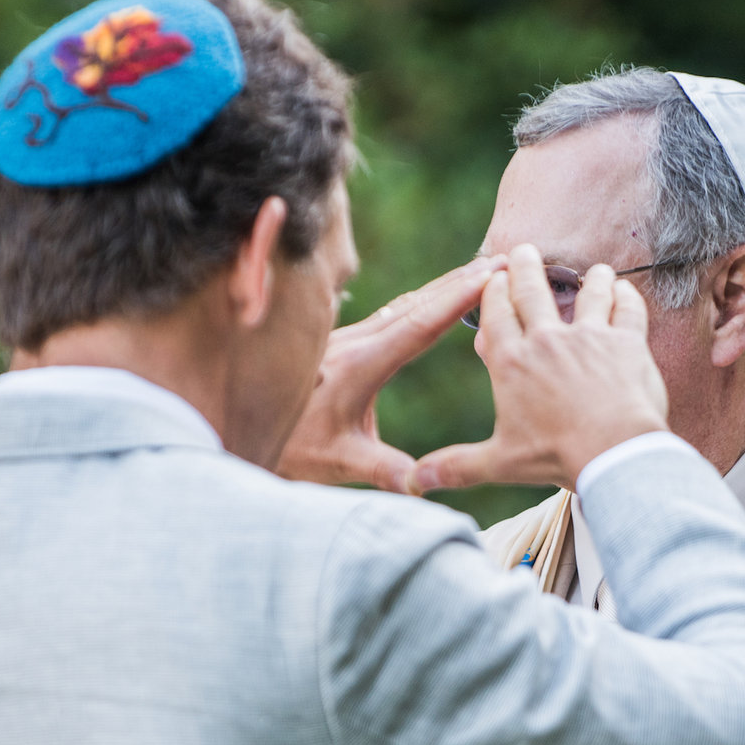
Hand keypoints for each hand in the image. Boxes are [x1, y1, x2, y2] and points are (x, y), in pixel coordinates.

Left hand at [273, 258, 495, 491]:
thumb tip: (421, 485)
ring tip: (480, 270)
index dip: (455, 300)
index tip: (488, 276)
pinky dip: (420, 300)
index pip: (417, 327)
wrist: (243, 431)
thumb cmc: (292, 450)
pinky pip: (389, 314)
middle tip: (501, 259)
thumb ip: (382, 469)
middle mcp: (353, 344)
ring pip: (402, 305)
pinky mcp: (341, 343)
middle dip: (460, 281)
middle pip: (416, 304)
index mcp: (359, 366)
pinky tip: (434, 295)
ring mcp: (346, 339)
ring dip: (442, 287)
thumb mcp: (338, 463)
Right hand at [410, 246, 669, 492]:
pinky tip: (624, 290)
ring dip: (589, 278)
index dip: (492, 291)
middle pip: (532, 290)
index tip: (492, 276)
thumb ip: (455, 466)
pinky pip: (627, 307)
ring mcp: (588, 336)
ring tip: (592, 270)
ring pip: (588, 291)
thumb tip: (412, 482)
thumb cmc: (554, 456)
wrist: (611, 453)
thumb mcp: (499, 462)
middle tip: (524, 250)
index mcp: (511, 362)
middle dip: (525, 266)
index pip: (495, 313)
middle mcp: (546, 339)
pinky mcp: (625, 341)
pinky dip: (626, 295)